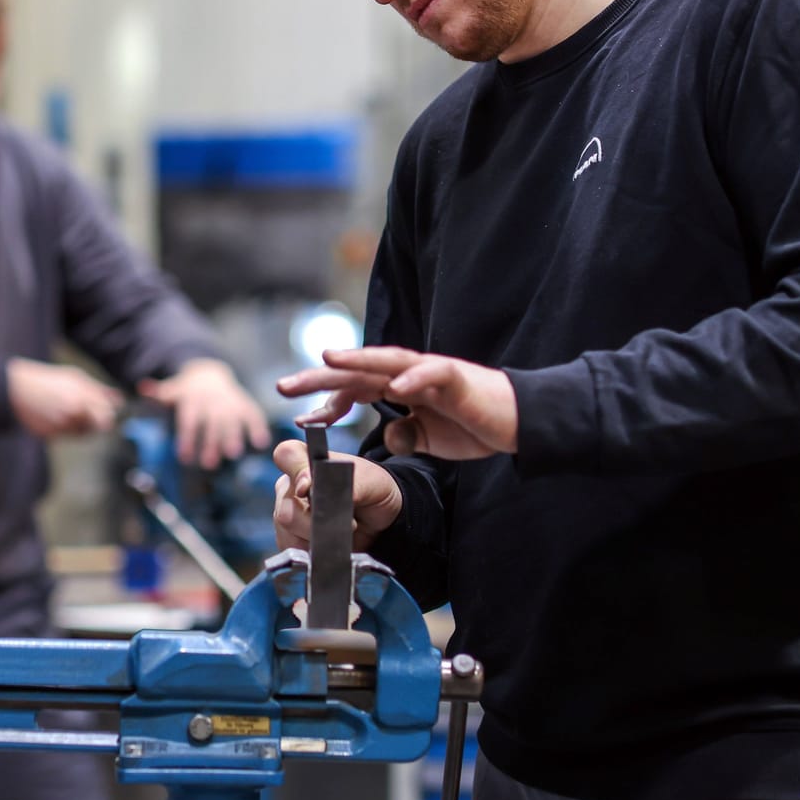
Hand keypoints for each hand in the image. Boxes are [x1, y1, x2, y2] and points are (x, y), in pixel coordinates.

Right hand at [7, 357, 123, 437]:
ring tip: (64, 411)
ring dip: (78, 427)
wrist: (17, 390)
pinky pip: (64, 436)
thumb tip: (119, 399)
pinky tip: (52, 416)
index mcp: (83, 396)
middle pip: (97, 429)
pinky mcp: (50, 435)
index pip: (107, 417)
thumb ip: (99, 390)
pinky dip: (62, 430)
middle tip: (88, 418)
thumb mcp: (76, 378)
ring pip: (80, 434)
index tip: (104, 414)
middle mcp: (74, 412)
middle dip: (95, 425)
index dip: (107, 417)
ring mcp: (61, 425)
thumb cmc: (49, 381)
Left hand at [137, 357, 270, 468]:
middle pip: (210, 424)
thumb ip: (158, 394)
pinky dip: (257, 427)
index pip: (189, 421)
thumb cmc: (185, 392)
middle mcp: (212, 401)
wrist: (208, 374)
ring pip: (232, 421)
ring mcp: (230, 403)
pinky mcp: (245, 405)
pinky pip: (252, 415)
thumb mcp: (171, 391)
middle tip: (209, 465)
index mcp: (192, 400)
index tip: (184, 458)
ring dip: (233, 437)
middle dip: (210, 443)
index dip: (186, 438)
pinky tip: (260, 443)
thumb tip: (142, 386)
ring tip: (233, 454)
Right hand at [270, 438, 401, 550]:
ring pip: (288, 535)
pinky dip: (314, 554)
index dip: (296, 472)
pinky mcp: (289, 540)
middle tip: (347, 523)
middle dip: (316, 524)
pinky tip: (330, 547)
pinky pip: (293, 552)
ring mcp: (286, 514)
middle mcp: (289, 487)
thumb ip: (351, 485)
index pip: (286, 456)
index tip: (309, 489)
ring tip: (339, 535)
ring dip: (318, 541)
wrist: (382, 518)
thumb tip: (329, 497)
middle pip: (286, 510)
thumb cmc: (373, 489)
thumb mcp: (372, 482)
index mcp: (304, 461)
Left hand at [277, 346, 517, 460]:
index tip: (299, 421)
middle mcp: (405, 375)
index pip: (351, 391)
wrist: (516, 422)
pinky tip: (395, 386)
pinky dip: (414, 379)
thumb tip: (386, 437)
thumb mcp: (428, 439)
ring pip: (386, 361)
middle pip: (355, 372)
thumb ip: (404, 435)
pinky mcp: (455, 376)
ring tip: (329, 359)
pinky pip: (431, 373)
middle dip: (319, 377)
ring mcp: (428, 371)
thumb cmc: (473, 425)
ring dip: (357, 360)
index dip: (325, 405)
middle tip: (282, 386)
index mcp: (396, 388)